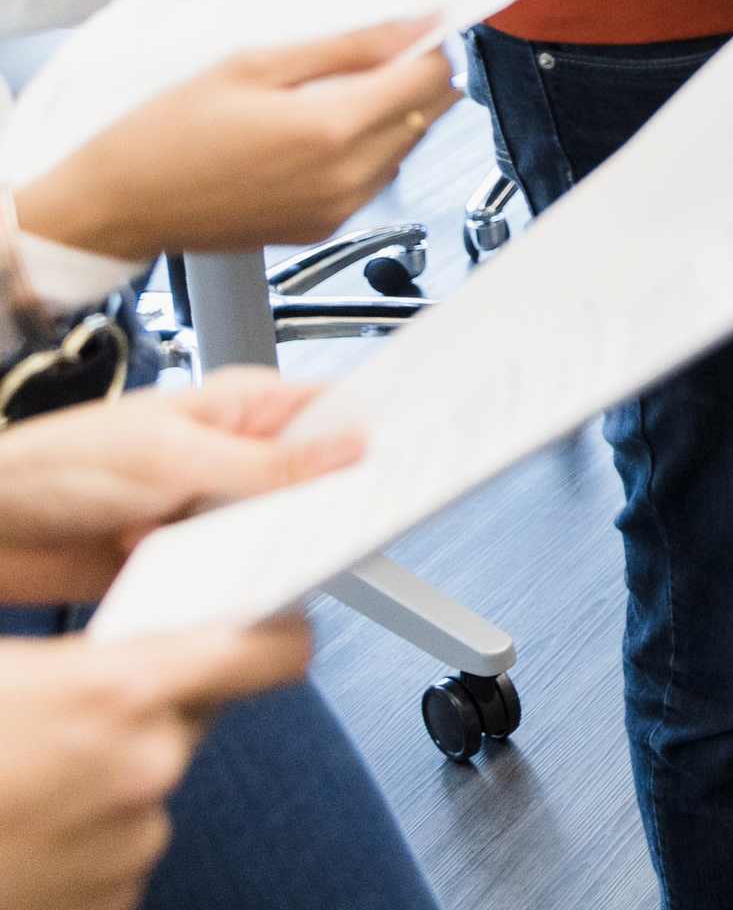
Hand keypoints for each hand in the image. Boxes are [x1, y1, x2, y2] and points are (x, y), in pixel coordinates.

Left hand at [0, 372, 354, 601]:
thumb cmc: (57, 466)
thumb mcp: (171, 455)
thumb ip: (263, 461)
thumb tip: (348, 447)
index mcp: (245, 409)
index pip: (336, 414)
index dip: (380, 432)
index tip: (411, 458)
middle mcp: (239, 460)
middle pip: (320, 485)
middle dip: (325, 507)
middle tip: (332, 522)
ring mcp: (218, 512)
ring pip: (282, 539)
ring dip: (262, 552)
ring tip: (234, 550)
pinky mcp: (196, 561)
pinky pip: (238, 580)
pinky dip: (227, 586)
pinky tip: (202, 579)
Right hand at [0, 618, 314, 908]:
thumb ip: (79, 650)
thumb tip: (136, 634)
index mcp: (117, 692)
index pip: (267, 652)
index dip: (275, 636)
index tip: (273, 630)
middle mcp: (143, 768)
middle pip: (194, 721)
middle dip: (150, 712)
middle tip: (72, 717)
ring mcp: (129, 844)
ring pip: (148, 791)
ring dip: (106, 783)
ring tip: (22, 784)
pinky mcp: (110, 904)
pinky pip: (118, 857)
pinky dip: (83, 844)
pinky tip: (22, 834)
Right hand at [17, 20, 455, 258]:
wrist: (117, 205)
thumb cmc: (164, 137)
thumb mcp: (254, 65)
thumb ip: (345, 47)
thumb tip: (409, 29)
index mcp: (333, 129)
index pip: (431, 78)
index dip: (426, 46)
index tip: (411, 30)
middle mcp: (347, 177)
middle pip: (429, 112)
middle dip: (413, 77)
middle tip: (369, 55)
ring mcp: (338, 208)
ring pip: (407, 147)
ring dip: (390, 115)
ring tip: (327, 95)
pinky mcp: (324, 228)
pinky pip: (375, 179)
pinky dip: (365, 150)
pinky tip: (314, 133)